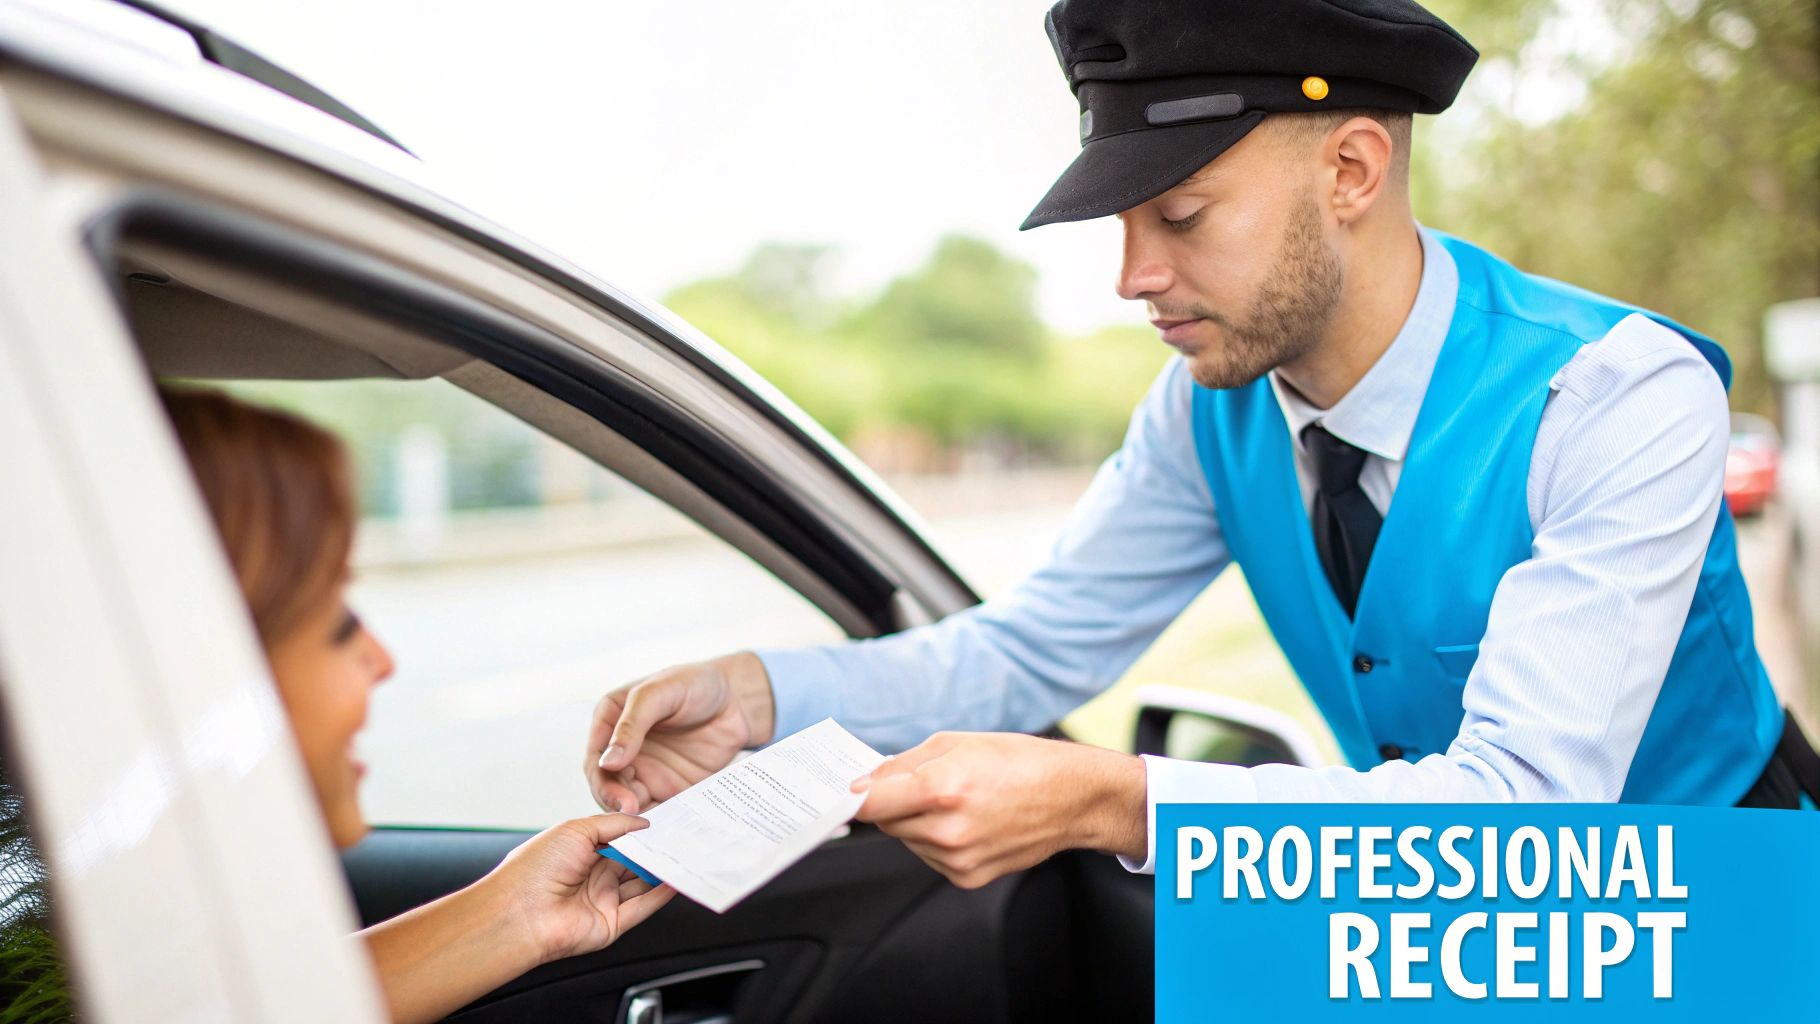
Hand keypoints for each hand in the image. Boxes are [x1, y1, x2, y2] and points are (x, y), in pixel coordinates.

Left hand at [485, 814, 676, 964]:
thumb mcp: (576, 830)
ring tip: (684, 854)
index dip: (641, 832)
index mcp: (581, 852)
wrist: (518, 913)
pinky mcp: (612, 923)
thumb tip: (643, 822)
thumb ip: (614, 824)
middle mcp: (593, 876)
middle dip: (655, 850)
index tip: (665, 821)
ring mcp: (603, 900)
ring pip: (641, 884)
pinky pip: (642, 907)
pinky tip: (675, 880)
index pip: (620, 840)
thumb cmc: (535, 869)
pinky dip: (661, 895)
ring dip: (661, 871)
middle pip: (633, 861)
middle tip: (680, 836)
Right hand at [585, 652, 775, 813]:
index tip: (620, 797)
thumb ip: (632, 724)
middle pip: (609, 788)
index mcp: (610, 722)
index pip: (595, 760)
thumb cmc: (694, 682)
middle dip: (618, 804)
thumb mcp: (659, 693)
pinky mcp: (670, 786)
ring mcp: (646, 770)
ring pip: (630, 803)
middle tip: (635, 815)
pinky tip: (672, 826)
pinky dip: (662, 819)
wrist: (736, 697)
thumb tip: (607, 762)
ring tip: (652, 828)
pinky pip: (660, 808)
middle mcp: (624, 750)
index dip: (602, 782)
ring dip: (637, 818)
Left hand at [852, 732, 1148, 888]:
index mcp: (942, 788)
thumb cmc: (1018, 761)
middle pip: (885, 822)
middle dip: (893, 803)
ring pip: (907, 840)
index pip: (870, 804)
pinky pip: (929, 857)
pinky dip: (935, 840)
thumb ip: (903, 763)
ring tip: (955, 802)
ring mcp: (957, 859)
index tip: (845, 793)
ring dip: (915, 822)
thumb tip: (864, 782)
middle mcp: (947, 829)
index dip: (852, 798)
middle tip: (920, 786)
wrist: (1071, 798)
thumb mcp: (956, 743)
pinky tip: (966, 823)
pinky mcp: (967, 878)